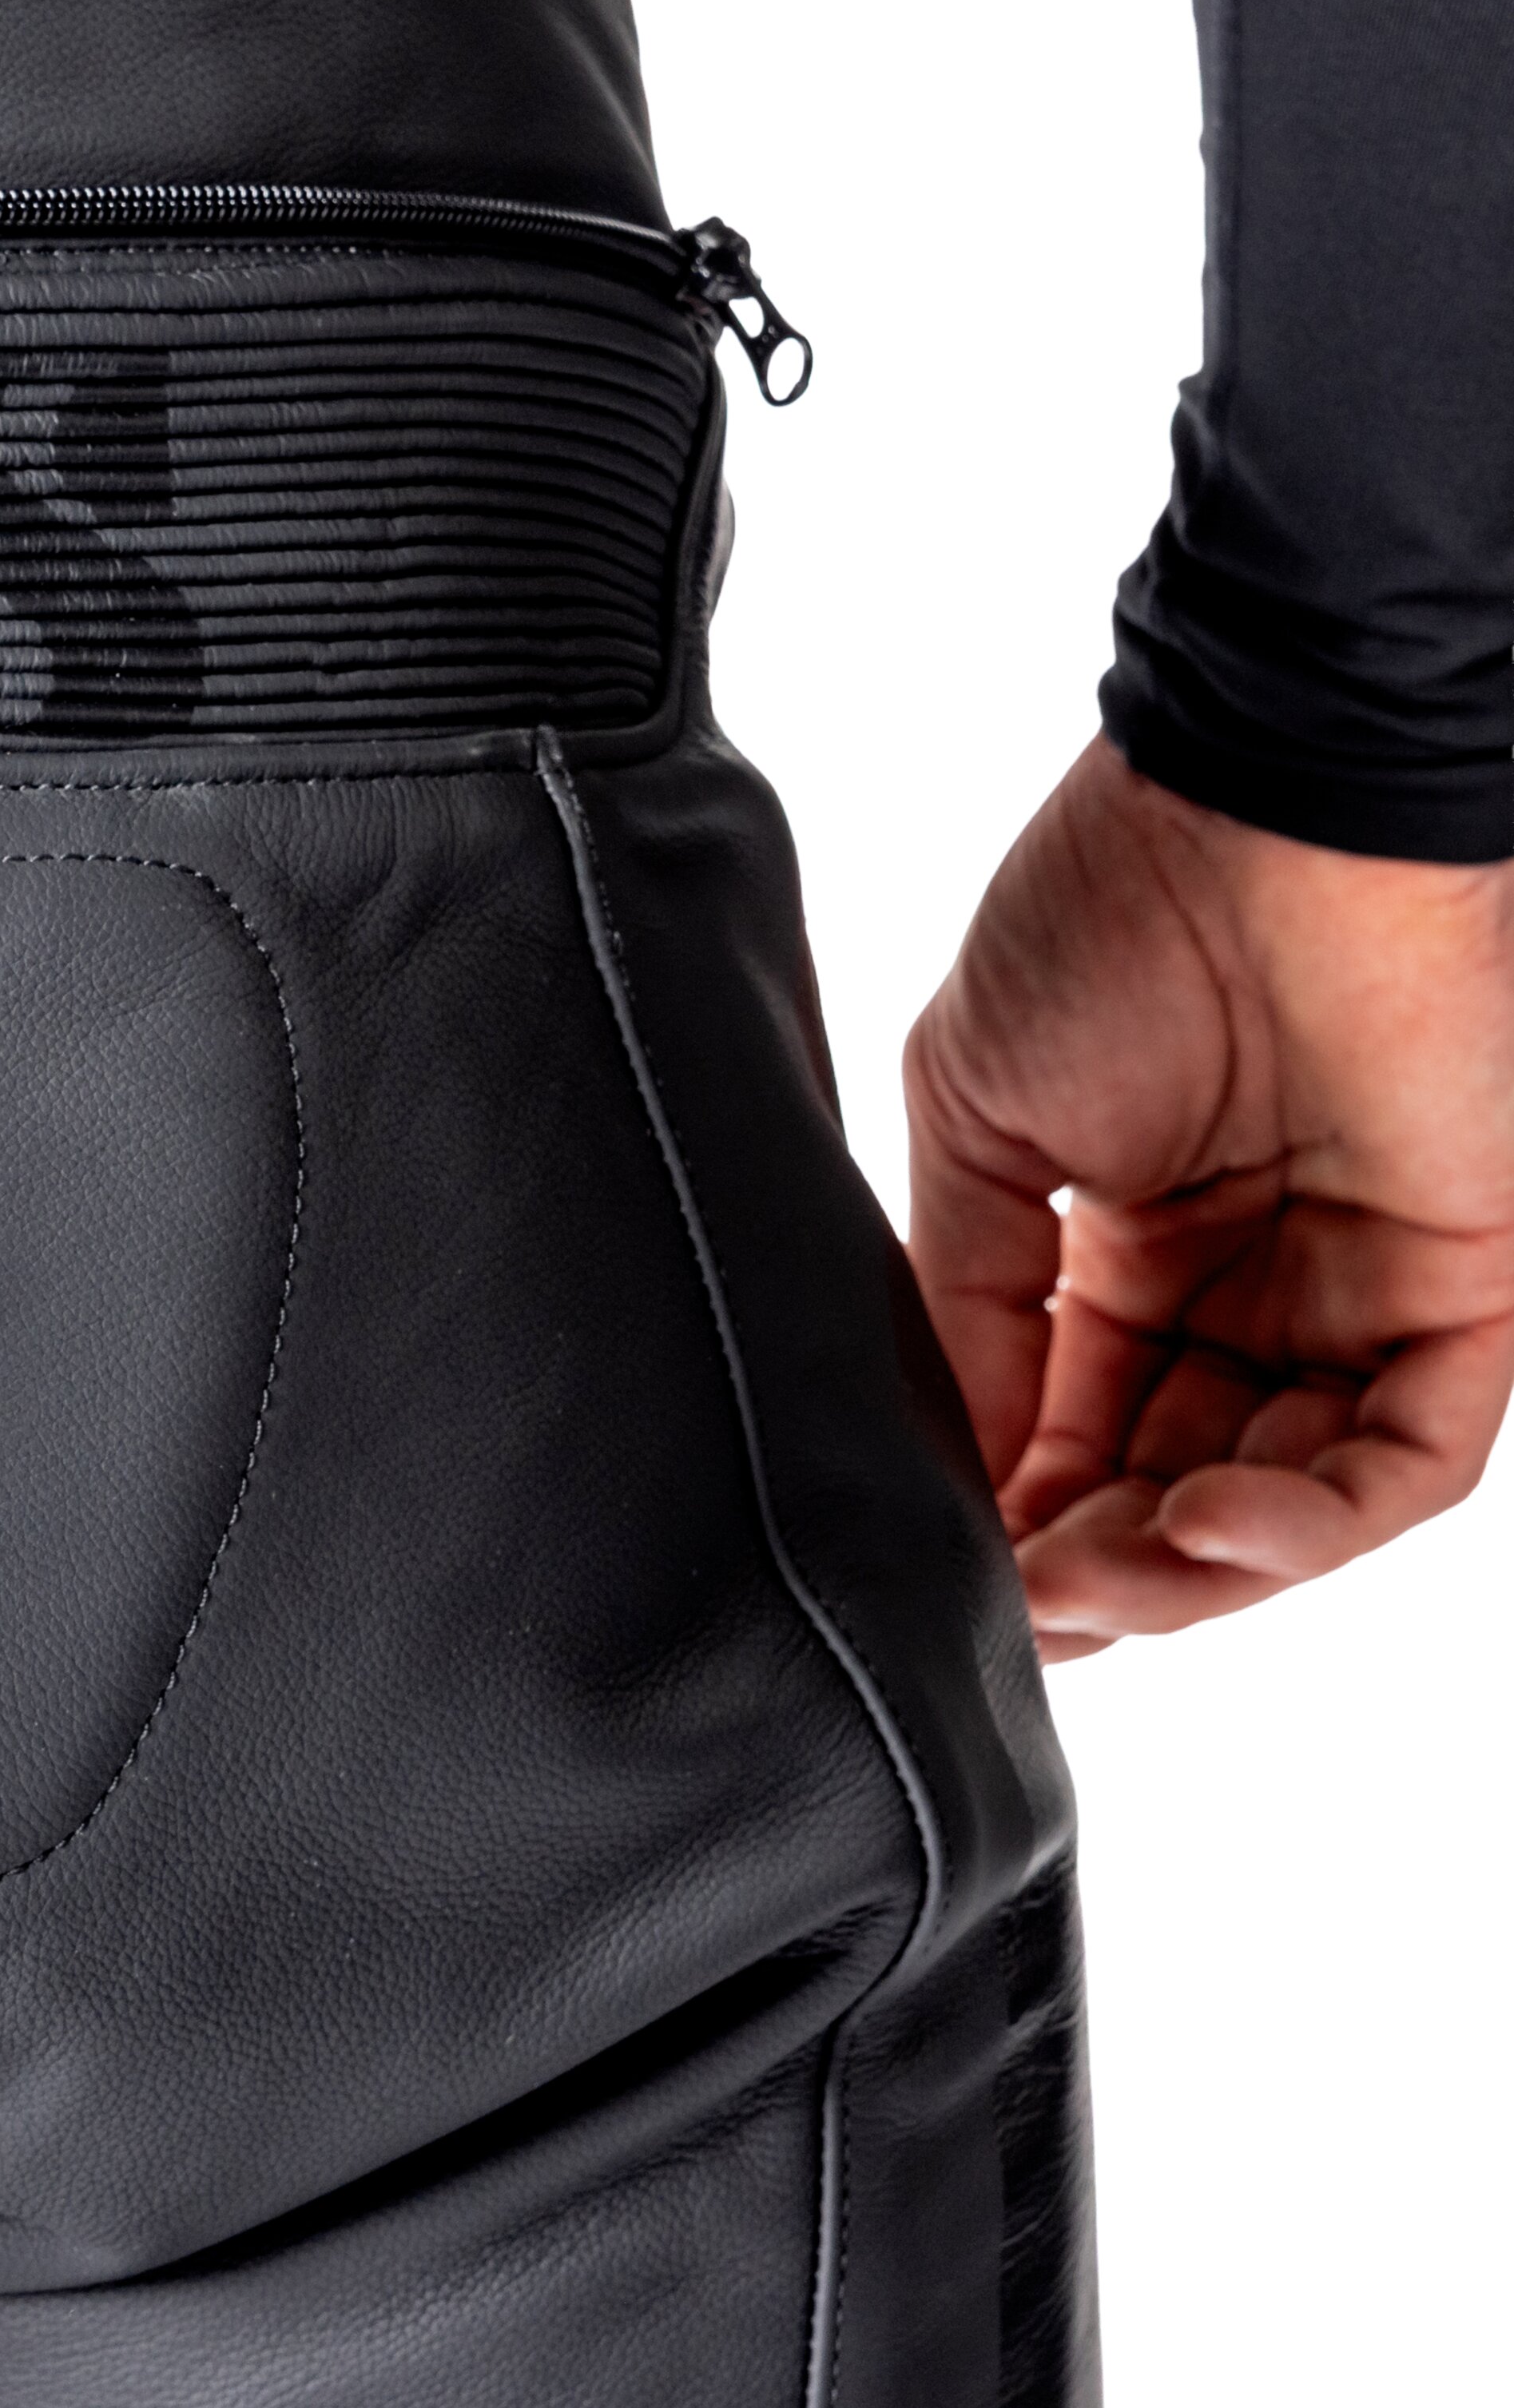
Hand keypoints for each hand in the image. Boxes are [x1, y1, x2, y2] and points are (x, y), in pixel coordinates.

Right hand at [905, 738, 1513, 1656]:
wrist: (1256, 804)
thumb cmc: (1108, 917)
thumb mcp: (976, 1125)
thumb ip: (968, 1299)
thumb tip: (946, 1463)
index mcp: (1135, 1249)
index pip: (1077, 1429)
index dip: (1016, 1517)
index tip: (951, 1575)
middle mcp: (1256, 1287)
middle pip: (1178, 1486)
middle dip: (1099, 1567)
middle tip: (1022, 1603)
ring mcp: (1365, 1294)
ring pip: (1293, 1499)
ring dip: (1193, 1570)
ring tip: (1096, 1583)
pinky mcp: (1467, 1291)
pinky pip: (1405, 1457)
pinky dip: (1309, 1520)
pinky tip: (1202, 1529)